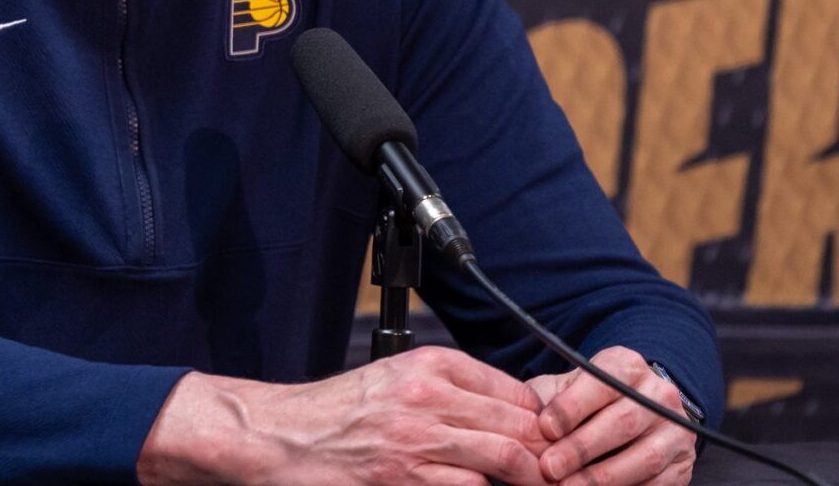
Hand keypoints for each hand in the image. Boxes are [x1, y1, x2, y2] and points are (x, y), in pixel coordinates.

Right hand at [138, 346, 550, 485]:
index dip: (541, 422)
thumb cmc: (338, 411)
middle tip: (556, 472)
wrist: (282, 437)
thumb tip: (508, 412)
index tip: (551, 441)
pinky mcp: (405, 479)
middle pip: (519, 424)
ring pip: (506, 457)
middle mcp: (429, 395)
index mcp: (430, 364)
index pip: (515, 391)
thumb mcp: (396, 377)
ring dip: (527, 477)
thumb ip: (448, 388)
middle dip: (545, 453)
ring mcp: (418, 440)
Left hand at [525, 347, 695, 485]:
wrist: (637, 413)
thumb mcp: (566, 389)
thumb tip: (518, 418)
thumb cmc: (588, 402)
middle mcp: (659, 395)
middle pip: (622, 423)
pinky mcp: (682, 466)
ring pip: (643, 458)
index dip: (571, 408)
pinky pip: (657, 484)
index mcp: (627, 366)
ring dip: (602, 478)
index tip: (544, 428)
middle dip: (582, 448)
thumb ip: (545, 399)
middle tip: (550, 468)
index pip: (600, 384)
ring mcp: (676, 432)